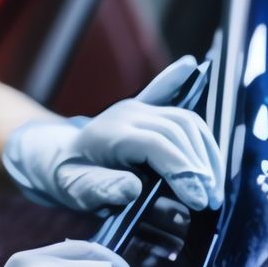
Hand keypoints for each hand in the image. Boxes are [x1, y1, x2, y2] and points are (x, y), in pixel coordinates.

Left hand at [2, 55, 224, 213]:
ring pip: (186, 120)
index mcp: (112, 134)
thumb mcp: (76, 190)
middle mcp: (128, 113)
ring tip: (213, 184)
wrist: (54, 156)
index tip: (199, 200)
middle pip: (179, 131)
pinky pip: (165, 90)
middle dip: (201, 167)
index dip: (183, 171)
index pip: (158, 146)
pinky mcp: (144, 106)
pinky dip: (180, 81)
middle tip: (211, 200)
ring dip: (206, 151)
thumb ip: (102, 189)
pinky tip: (193, 67)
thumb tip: (132, 188)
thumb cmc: (67, 177)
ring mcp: (138, 107)